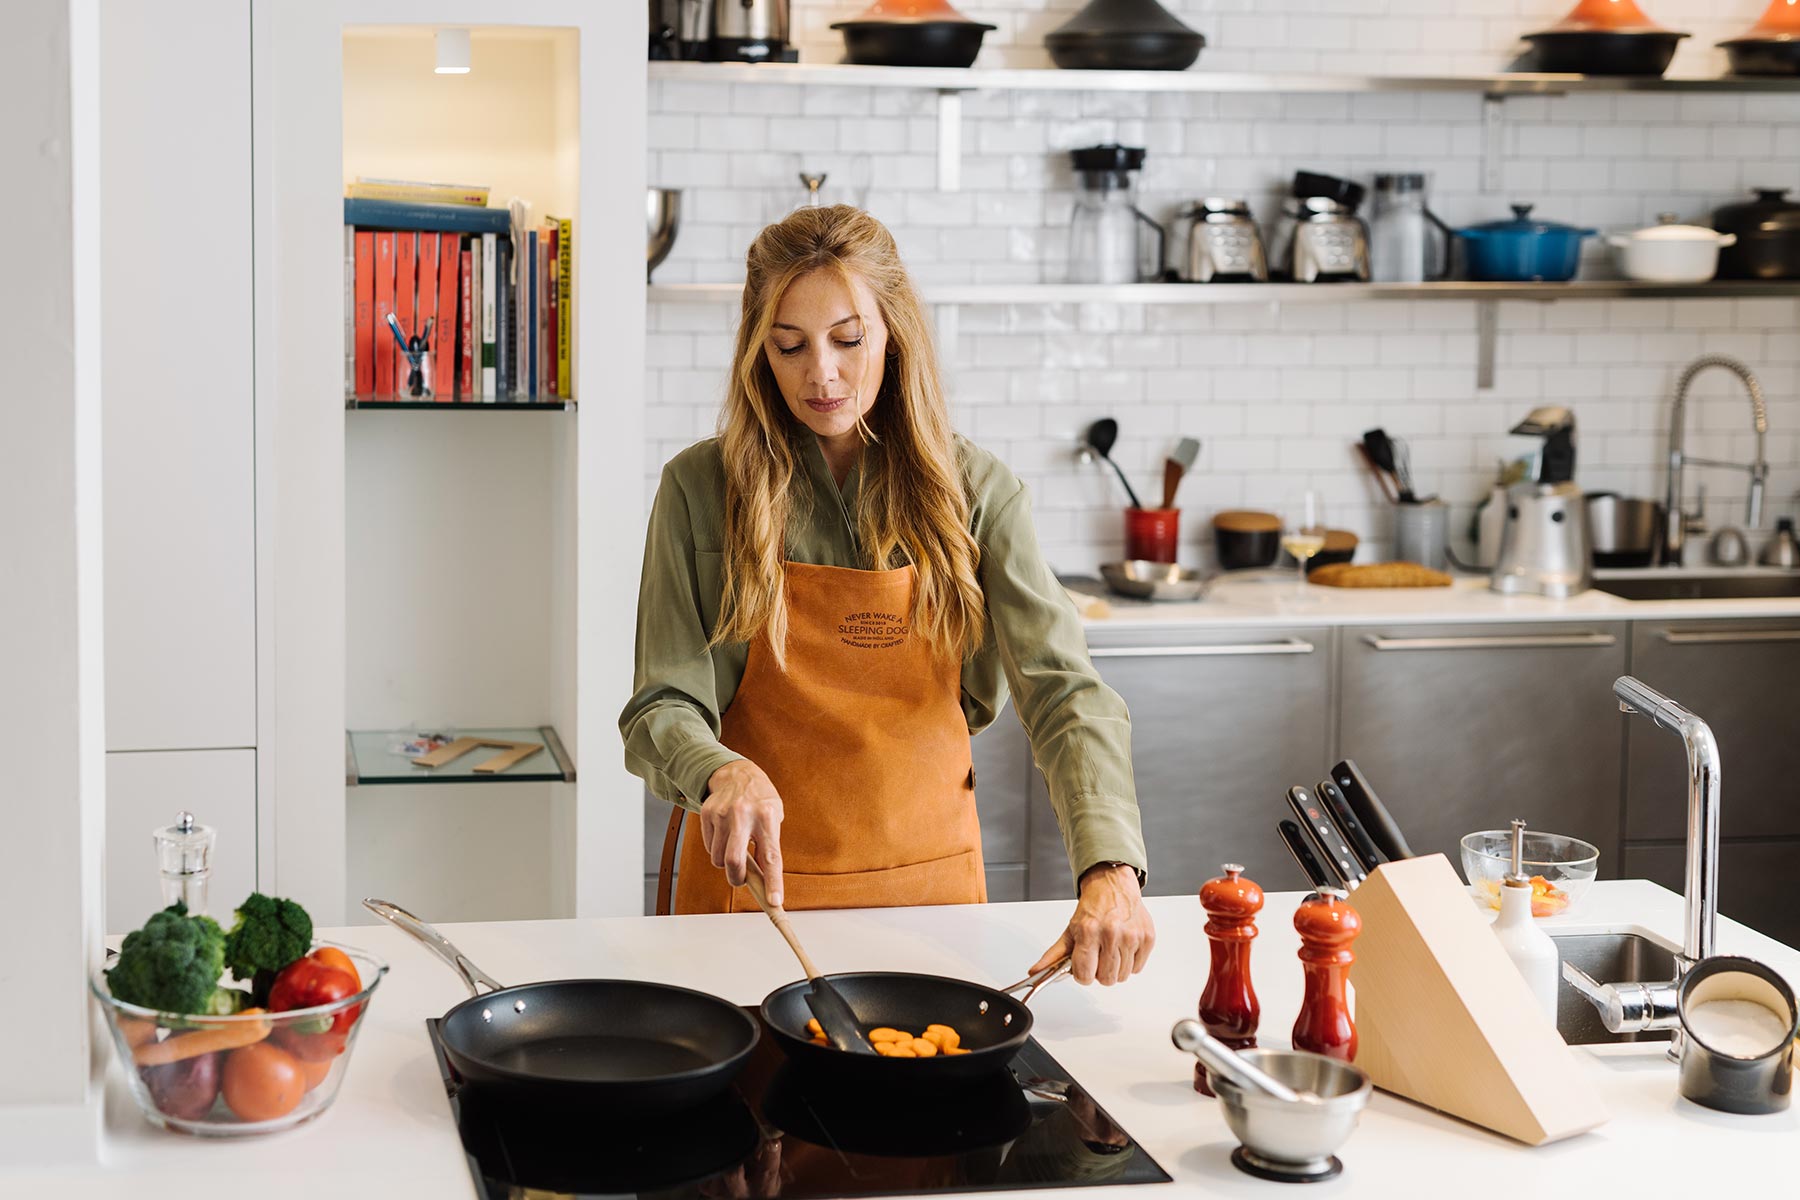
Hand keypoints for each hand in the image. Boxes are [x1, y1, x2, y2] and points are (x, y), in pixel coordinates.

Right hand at [701, 759, 785, 904]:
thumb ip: (768, 846)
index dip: (773, 882)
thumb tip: (763, 880)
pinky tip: (724, 835)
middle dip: (736, 878)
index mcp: (767, 817)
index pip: (771, 856)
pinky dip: (716, 848)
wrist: (737, 773)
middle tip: (740, 880)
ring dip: (725, 863)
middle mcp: (743, 814)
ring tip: (734, 847)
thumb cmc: (760, 801)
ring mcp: (723, 813)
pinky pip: (709, 846)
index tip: (774, 901)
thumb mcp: (774, 818)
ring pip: (717, 858)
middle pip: (734, 861)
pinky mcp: (707, 813)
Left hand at [1029, 863, 1153, 985]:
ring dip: (1115, 968)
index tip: (1083, 967)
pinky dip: (1130, 962)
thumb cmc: (1093, 908)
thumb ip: (1053, 955)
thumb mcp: (1070, 930)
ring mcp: (1132, 936)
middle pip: (1106, 979)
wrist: (1112, 885)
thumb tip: (1036, 972)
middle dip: (1099, 972)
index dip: (1082, 974)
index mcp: (1088, 931)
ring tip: (1111, 950)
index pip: (1085, 975)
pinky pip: (1138, 968)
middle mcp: (1111, 933)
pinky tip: (1123, 947)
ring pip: (1123, 976)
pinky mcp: (1147, 937)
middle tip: (1098, 956)